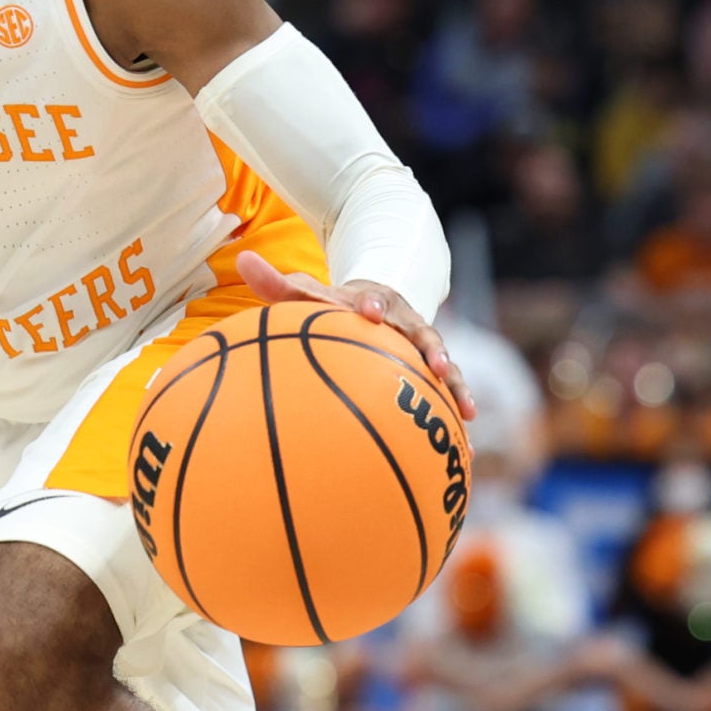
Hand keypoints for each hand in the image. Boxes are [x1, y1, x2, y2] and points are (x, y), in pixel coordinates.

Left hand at [236, 249, 474, 420]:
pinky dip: (457, 416)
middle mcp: (406, 323)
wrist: (374, 303)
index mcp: (375, 302)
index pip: (374, 299)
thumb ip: (276, 285)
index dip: (371, 304)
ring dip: (456, 386)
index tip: (367, 310)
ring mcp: (424, 347)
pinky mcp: (433, 371)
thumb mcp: (308, 295)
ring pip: (446, 365)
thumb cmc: (334, 306)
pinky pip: (448, 395)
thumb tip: (241, 259)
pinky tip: (466, 451)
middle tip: (439, 363)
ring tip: (468, 411)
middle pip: (424, 332)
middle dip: (432, 347)